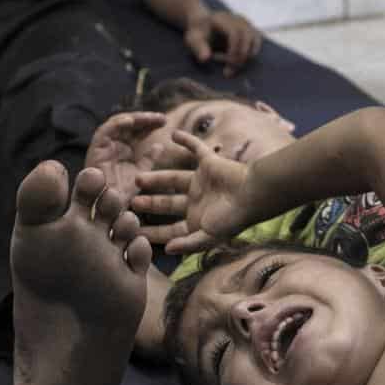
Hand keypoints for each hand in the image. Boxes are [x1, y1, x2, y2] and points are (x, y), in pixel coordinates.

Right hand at [85, 110, 167, 219]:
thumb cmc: (122, 196)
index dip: (149, 125)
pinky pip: (104, 131)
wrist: (107, 210)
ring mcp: (103, 148)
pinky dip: (116, 124)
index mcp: (124, 151)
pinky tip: (130, 121)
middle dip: (145, 119)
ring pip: (118, 124)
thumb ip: (148, 160)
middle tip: (162, 118)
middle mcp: (112, 147)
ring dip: (134, 119)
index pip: (137, 132)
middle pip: (129, 126)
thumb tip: (160, 146)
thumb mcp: (140, 175)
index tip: (164, 121)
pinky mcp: (94, 150)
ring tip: (150, 118)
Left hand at [135, 130, 252, 254]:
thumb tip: (168, 250)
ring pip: (173, 178)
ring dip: (157, 177)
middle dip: (150, 203)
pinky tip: (172, 134)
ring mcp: (203, 181)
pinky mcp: (210, 163)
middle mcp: (197, 200)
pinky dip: (186, 140)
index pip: (170, 228)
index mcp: (197, 219)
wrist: (253, 193)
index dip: (154, 231)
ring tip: (138, 177)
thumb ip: (189, 244)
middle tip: (131, 201)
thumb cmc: (233, 218)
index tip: (135, 231)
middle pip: (167, 202)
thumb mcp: (210, 237)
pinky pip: (195, 148)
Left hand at [185, 10, 262, 75]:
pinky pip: (257, 43)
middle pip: (247, 38)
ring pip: (255, 41)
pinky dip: (250, 54)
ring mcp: (247, 23)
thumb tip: (205, 58)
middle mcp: (238, 19)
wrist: (204, 25)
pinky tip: (237, 61)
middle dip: (240, 57)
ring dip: (246, 57)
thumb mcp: (193, 40)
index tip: (225, 66)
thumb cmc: (198, 34)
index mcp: (222, 19)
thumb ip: (198, 48)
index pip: (235, 34)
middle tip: (228, 72)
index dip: (233, 51)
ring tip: (232, 68)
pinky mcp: (252, 30)